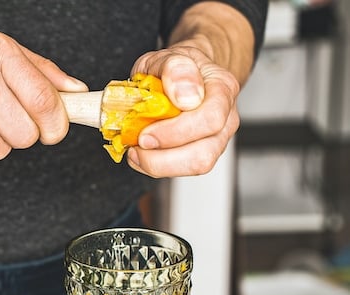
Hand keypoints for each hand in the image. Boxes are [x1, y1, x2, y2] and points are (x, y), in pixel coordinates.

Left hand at [125, 45, 241, 176]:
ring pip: (196, 166)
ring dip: (159, 165)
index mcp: (222, 89)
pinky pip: (184, 170)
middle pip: (204, 153)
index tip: (145, 132)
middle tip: (138, 144)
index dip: (174, 132)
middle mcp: (226, 118)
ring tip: (137, 151)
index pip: (209, 119)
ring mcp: (217, 139)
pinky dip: (157, 166)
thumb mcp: (168, 56)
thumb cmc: (176, 69)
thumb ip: (175, 68)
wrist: (185, 74)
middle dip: (164, 157)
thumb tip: (185, 95)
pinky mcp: (202, 153)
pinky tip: (143, 153)